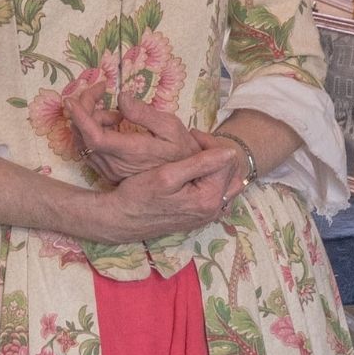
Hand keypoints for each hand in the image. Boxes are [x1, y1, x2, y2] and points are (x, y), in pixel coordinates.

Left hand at [69, 85, 205, 184]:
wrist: (184, 179)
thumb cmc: (181, 150)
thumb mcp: (171, 127)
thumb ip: (144, 113)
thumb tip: (121, 97)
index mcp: (131, 152)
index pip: (95, 137)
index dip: (80, 118)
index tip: (72, 99)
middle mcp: (115, 165)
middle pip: (84, 136)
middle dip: (86, 109)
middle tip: (103, 93)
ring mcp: (110, 171)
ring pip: (84, 143)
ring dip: (91, 121)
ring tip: (117, 115)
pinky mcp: (108, 173)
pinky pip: (89, 150)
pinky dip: (93, 132)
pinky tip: (113, 126)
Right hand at [88, 143, 244, 243]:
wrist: (122, 220)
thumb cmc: (139, 195)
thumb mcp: (167, 175)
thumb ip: (201, 163)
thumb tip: (231, 152)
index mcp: (208, 198)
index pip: (227, 162)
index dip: (212, 143)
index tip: (192, 134)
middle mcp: (213, 210)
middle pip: (231, 174)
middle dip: (217, 154)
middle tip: (195, 142)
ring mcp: (207, 216)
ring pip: (226, 185)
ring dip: (216, 167)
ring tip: (196, 155)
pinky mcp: (199, 217)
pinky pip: (217, 195)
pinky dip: (211, 180)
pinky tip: (195, 172)